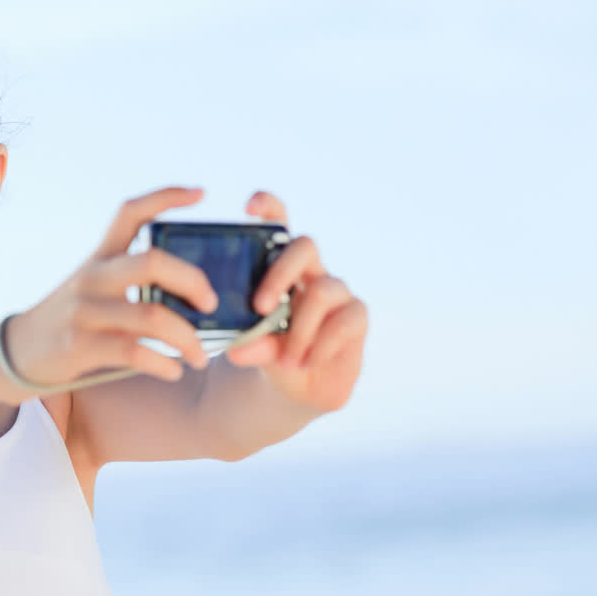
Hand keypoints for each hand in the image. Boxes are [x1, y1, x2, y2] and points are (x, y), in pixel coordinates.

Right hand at [4, 187, 216, 388]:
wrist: (13, 353)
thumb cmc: (66, 322)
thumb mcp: (89, 289)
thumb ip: (127, 284)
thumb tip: (190, 293)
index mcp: (98, 258)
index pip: (130, 212)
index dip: (166, 197)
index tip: (202, 193)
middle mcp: (92, 278)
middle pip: (153, 262)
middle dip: (193, 282)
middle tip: (211, 305)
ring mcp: (84, 311)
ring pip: (151, 315)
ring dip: (187, 338)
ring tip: (200, 356)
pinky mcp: (79, 346)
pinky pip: (134, 352)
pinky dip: (163, 364)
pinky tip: (173, 371)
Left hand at [225, 191, 367, 411]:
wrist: (298, 388)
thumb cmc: (270, 353)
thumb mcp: (254, 348)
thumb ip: (250, 343)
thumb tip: (239, 350)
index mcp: (281, 269)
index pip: (279, 225)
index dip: (270, 208)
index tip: (250, 207)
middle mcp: (311, 272)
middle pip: (305, 246)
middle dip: (279, 274)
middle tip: (259, 307)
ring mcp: (337, 293)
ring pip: (321, 291)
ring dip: (299, 330)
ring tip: (286, 359)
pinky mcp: (356, 316)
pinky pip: (342, 321)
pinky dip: (318, 346)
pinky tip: (305, 362)